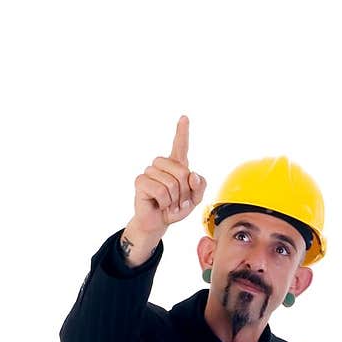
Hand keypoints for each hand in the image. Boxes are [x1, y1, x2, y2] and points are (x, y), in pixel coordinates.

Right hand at [129, 115, 206, 243]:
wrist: (159, 223)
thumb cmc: (175, 208)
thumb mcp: (194, 199)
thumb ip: (200, 186)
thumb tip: (192, 174)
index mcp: (176, 165)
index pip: (180, 146)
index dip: (182, 132)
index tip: (184, 118)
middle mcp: (162, 164)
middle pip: (182, 171)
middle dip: (185, 192)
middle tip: (179, 202)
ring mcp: (150, 171)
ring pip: (171, 183)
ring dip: (174, 200)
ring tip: (169, 205)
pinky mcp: (141, 181)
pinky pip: (160, 190)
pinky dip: (165, 203)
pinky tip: (160, 205)